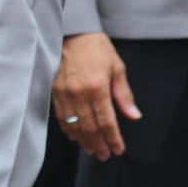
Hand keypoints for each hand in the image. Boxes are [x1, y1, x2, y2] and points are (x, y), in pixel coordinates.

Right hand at [52, 31, 140, 160]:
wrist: (71, 30)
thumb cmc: (96, 47)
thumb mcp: (117, 67)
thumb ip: (124, 94)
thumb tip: (134, 116)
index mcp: (98, 87)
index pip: (107, 121)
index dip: (113, 139)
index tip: (118, 150)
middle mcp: (79, 93)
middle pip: (89, 127)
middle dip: (98, 144)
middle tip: (104, 155)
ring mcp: (64, 92)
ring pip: (73, 125)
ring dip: (83, 140)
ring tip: (91, 150)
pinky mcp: (53, 90)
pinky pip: (61, 116)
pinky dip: (68, 129)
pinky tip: (74, 136)